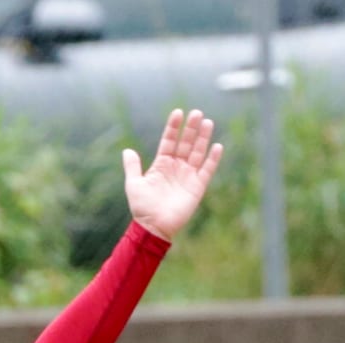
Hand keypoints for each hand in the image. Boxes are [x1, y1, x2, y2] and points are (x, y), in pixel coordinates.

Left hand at [124, 109, 223, 241]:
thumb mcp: (134, 184)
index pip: (169, 141)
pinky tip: (217, 146)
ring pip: (198, 153)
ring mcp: (188, 176)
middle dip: (191, 128)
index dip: (173, 127)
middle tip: (197, 113)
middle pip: (186, 143)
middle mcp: (176, 167)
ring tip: (207, 122)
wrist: (153, 227)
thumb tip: (127, 150)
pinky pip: (207, 170)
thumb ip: (132, 167)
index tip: (178, 112)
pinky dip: (213, 159)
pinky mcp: (197, 187)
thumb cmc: (142, 207)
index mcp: (162, 164)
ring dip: (203, 138)